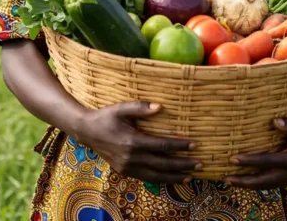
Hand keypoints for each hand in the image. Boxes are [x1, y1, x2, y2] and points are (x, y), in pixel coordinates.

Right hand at [73, 101, 199, 183]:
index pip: (162, 146)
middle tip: (199, 164)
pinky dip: (161, 179)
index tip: (194, 144)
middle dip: (183, 165)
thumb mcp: (121, 108)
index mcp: (132, 141)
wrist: (87, 132)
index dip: (179, 146)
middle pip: (162, 163)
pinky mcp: (125, 171)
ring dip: (174, 176)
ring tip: (190, 176)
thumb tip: (160, 107)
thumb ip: (140, 107)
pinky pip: (147, 178)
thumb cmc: (106, 117)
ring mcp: (127, 167)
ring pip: (156, 175)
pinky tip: (172, 178)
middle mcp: (131, 157)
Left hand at [224, 117, 286, 188]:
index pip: (265, 162)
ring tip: (228, 180)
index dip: (248, 161)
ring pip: (265, 186)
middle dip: (243, 181)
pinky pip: (270, 185)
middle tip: (225, 178)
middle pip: (262, 182)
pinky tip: (243, 180)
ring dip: (247, 185)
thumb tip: (275, 121)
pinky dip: (256, 183)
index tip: (232, 159)